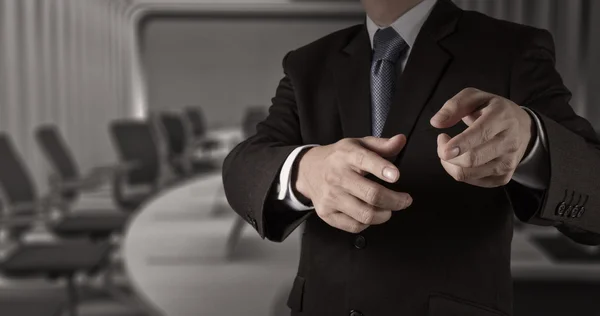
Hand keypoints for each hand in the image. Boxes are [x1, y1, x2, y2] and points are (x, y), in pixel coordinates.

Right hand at [295, 135, 412, 232]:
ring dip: (385, 214)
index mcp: (346, 155)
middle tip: (404, 200)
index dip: (383, 169)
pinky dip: (368, 223)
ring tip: (389, 209)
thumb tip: (401, 140)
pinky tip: (370, 214)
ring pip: (365, 214)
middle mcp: (337, 176)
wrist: (307, 170)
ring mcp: (330, 197)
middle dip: (395, 200)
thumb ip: (382, 145)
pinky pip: (354, 226)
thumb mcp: (358, 144)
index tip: (396, 176)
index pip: (365, 160)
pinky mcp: (327, 213)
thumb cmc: (338, 158)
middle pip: (372, 194)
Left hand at [430, 88, 533, 187]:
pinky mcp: (504, 177)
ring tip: (450, 149)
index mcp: (502, 117)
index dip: (461, 144)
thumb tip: (435, 123)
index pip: (481, 134)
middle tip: (442, 141)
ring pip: (468, 174)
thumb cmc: (491, 110)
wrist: (522, 128)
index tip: (445, 150)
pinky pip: (471, 181)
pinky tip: (461, 158)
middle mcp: (509, 142)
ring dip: (450, 163)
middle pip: (471, 159)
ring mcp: (508, 163)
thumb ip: (453, 106)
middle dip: (447, 155)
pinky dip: (459, 171)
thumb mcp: (474, 97)